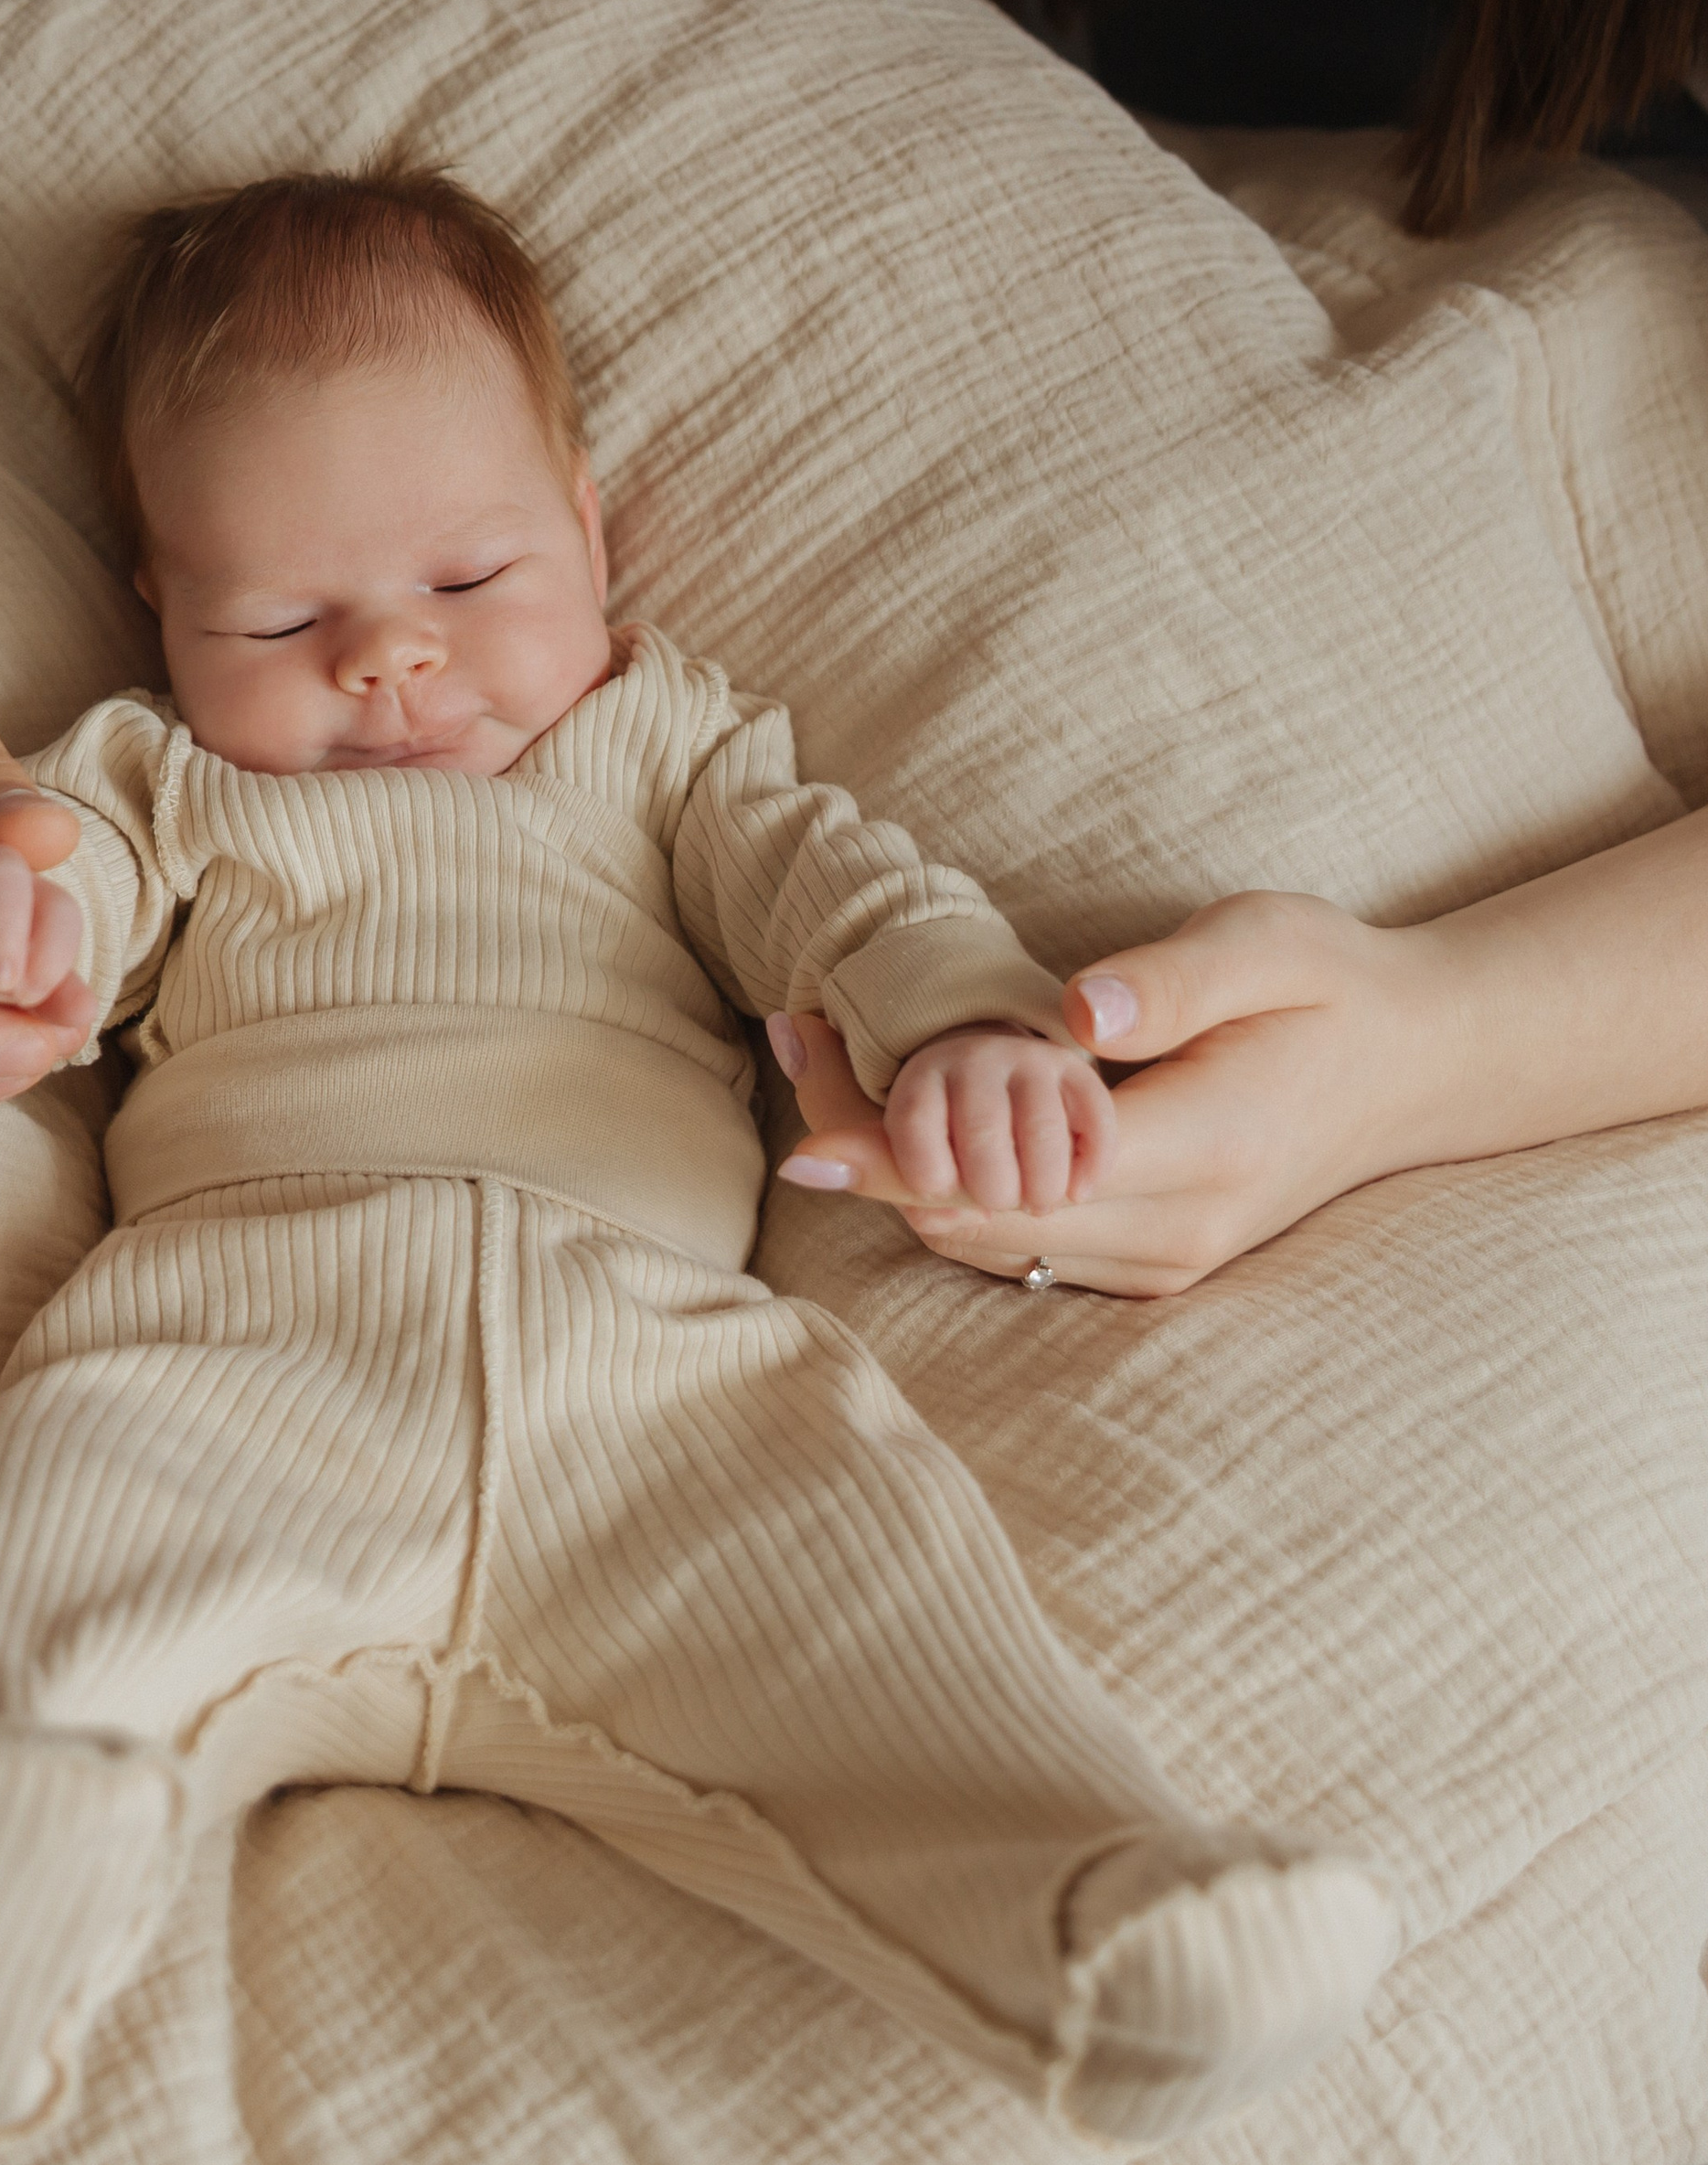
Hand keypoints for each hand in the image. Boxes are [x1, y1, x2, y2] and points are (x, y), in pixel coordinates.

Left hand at [765, 893, 1436, 1296]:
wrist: (1416, 1067)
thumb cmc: (1334, 988)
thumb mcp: (1273, 944)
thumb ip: (1176, 980)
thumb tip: (1073, 1010)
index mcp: (1205, 1150)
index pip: (1018, 1178)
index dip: (902, 1157)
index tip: (804, 1134)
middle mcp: (1177, 1230)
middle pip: (982, 1221)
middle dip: (871, 1155)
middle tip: (791, 1046)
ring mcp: (1165, 1260)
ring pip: (990, 1246)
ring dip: (897, 1176)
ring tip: (817, 1065)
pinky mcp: (1151, 1262)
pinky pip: (1021, 1247)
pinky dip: (948, 1193)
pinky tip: (896, 1120)